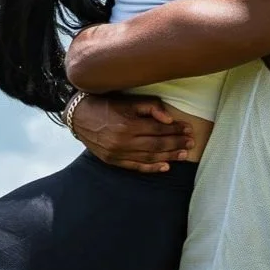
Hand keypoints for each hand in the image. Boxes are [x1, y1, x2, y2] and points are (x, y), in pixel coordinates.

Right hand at [70, 96, 191, 173]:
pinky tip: (165, 167)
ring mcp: (118, 153)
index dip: (176, 130)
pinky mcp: (113, 161)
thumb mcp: (128, 101)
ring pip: (149, 157)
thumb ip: (150, 107)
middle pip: (157, 145)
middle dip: (176, 143)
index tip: (188, 129)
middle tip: (191, 143)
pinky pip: (136, 166)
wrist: (79, 116)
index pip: (159, 129)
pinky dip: (151, 168)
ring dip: (169, 156)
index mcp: (128, 124)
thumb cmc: (106, 105)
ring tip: (184, 155)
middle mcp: (123, 141)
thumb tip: (169, 119)